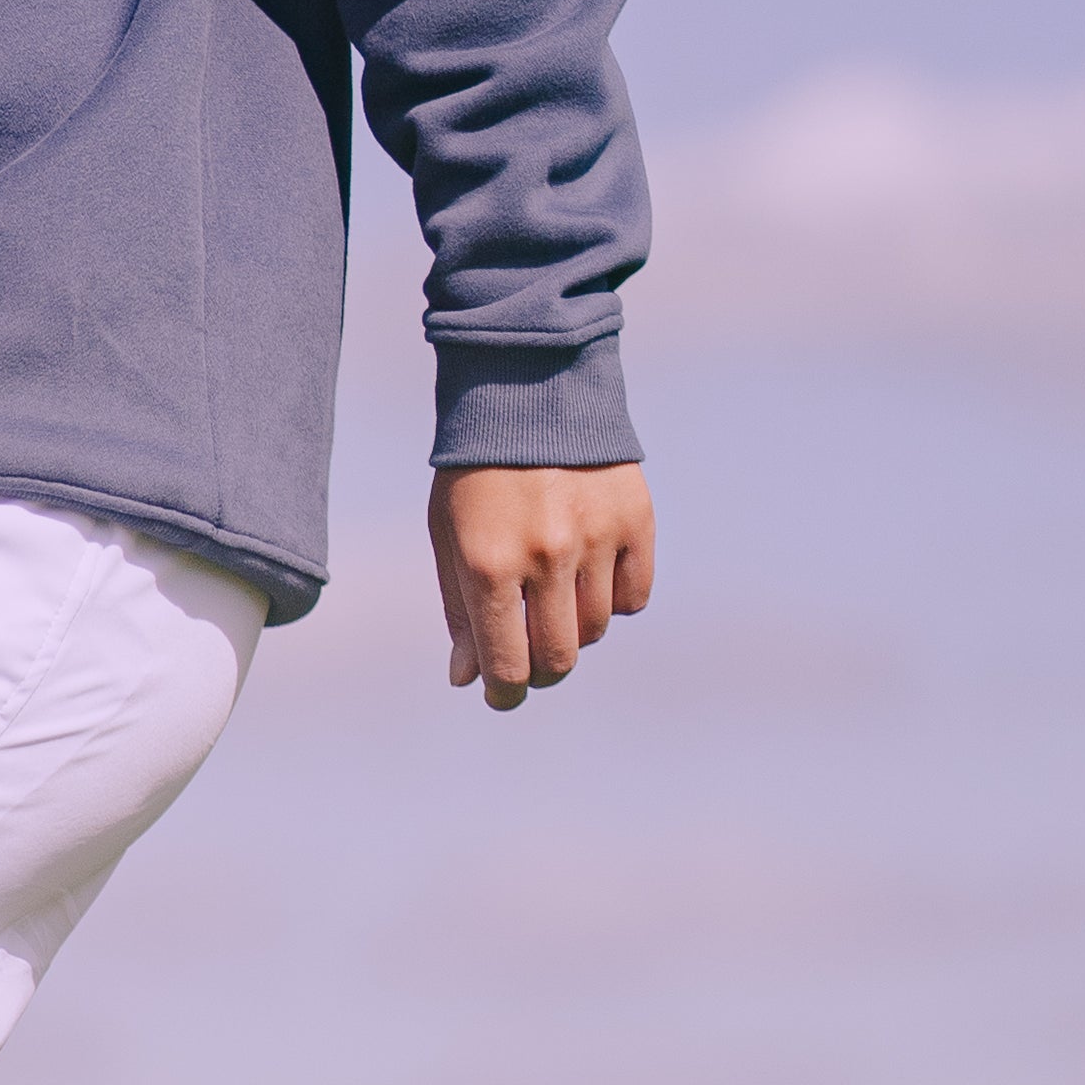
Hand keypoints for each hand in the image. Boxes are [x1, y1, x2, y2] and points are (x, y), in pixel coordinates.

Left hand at [429, 464, 653, 711]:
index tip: (501, 694)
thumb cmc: (475, 471)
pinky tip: (590, 577)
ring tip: (553, 601)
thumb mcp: (449, 534)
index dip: (504, 692)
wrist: (529, 390)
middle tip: (529, 659)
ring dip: (573, 630)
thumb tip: (468, 678)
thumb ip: (460, 608)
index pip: (507, 665)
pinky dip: (613, 600)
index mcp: (488, 562)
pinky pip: (633, 597)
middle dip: (540, 670)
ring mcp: (596, 538)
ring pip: (595, 629)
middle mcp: (545, 555)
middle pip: (558, 657)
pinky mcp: (635, 521)